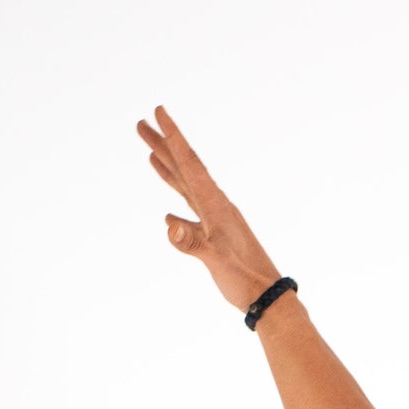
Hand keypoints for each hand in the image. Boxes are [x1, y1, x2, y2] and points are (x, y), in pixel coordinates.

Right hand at [137, 106, 281, 314]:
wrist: (267, 297)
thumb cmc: (245, 279)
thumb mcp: (216, 260)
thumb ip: (193, 242)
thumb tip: (170, 224)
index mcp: (215, 204)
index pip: (190, 163)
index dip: (173, 136)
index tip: (159, 110)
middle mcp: (216, 205)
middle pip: (185, 168)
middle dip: (163, 145)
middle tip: (141, 123)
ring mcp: (216, 220)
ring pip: (186, 187)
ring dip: (168, 168)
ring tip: (150, 151)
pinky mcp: (216, 237)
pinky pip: (192, 213)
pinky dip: (178, 207)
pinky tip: (168, 214)